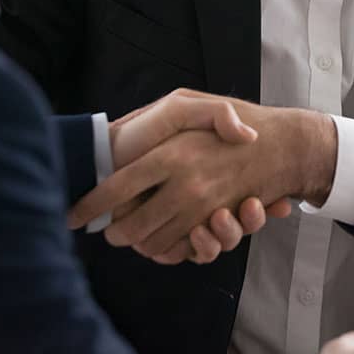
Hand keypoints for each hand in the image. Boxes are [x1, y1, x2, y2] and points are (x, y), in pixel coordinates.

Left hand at [69, 89, 336, 258]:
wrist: (282, 145)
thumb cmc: (224, 117)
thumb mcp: (188, 101)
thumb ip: (166, 113)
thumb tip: (123, 135)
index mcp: (168, 156)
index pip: (115, 188)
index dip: (89, 205)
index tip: (71, 216)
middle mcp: (184, 188)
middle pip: (132, 228)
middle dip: (115, 232)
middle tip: (109, 229)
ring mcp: (203, 211)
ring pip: (157, 244)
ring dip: (142, 244)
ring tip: (133, 234)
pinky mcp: (219, 227)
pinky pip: (188, 252)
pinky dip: (173, 251)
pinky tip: (165, 241)